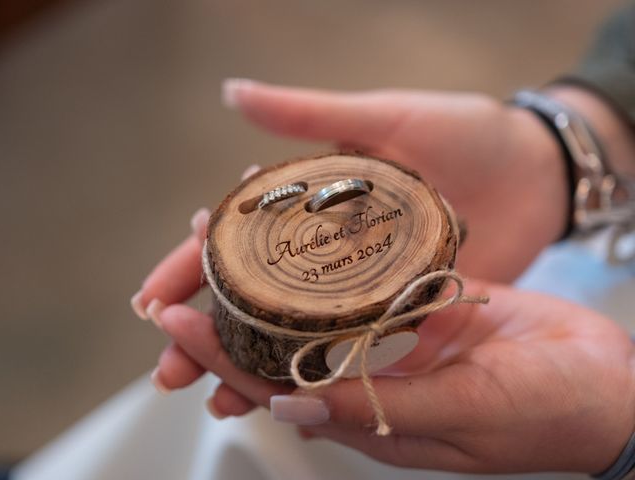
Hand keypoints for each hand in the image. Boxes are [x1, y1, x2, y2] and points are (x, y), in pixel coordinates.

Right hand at [134, 81, 568, 394]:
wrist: (538, 170)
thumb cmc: (465, 133)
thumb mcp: (385, 117)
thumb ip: (311, 113)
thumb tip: (232, 93)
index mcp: (311, 202)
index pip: (236, 240)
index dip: (190, 269)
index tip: (151, 301)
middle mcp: (327, 250)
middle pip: (253, 297)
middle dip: (207, 333)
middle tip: (169, 370)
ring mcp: (360, 287)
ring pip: (291, 332)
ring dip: (250, 365)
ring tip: (217, 398)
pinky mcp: (398, 312)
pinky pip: (348, 348)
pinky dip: (315, 373)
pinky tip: (285, 397)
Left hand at [152, 277, 634, 474]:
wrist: (608, 383)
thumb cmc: (549, 412)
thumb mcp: (465, 414)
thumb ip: (379, 412)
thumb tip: (292, 409)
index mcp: (371, 415)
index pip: (275, 387)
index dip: (221, 355)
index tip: (176, 318)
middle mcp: (372, 376)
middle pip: (283, 343)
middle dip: (232, 307)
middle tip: (189, 259)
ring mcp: (397, 339)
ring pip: (319, 305)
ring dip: (275, 271)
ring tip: (235, 229)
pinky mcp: (423, 306)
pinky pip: (368, 279)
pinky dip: (333, 253)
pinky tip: (307, 223)